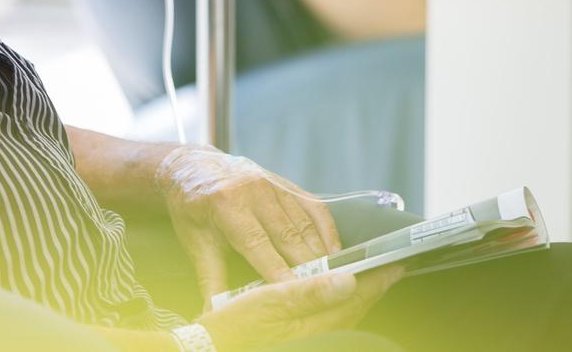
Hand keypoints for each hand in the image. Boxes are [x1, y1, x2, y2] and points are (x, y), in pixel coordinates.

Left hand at [154, 146, 341, 303]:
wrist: (192, 166)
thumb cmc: (191, 207)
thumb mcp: (195, 240)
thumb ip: (210, 277)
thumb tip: (214, 312)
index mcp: (226, 204)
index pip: (257, 244)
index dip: (278, 271)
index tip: (295, 293)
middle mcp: (253, 190)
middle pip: (287, 235)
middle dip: (307, 266)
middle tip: (323, 292)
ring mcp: (272, 183)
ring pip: (304, 222)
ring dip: (320, 251)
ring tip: (333, 277)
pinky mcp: (285, 182)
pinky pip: (312, 205)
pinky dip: (326, 229)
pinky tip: (334, 250)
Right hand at [199, 266, 402, 351]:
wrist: (212, 349)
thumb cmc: (233, 325)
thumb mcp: (267, 302)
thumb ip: (308, 293)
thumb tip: (347, 281)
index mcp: (313, 327)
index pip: (354, 299)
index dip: (376, 279)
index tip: (394, 263)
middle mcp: (316, 336)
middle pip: (354, 309)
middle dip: (373, 287)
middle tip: (390, 267)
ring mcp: (309, 339)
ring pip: (344, 315)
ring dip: (358, 294)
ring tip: (369, 276)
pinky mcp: (299, 338)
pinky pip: (330, 318)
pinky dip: (339, 301)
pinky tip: (334, 292)